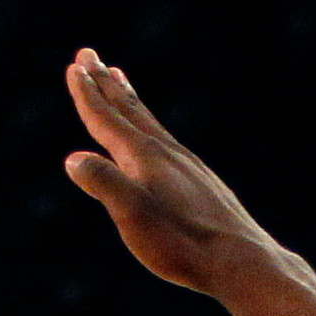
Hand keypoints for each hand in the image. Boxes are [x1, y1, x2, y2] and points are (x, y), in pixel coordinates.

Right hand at [64, 50, 275, 293]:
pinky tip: (153, 137)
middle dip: (104, 83)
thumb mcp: (132, 216)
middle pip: (128, 109)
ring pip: (149, 121)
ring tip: (118, 77)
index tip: (75, 66)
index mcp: (144, 157)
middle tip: (89, 55)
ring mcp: (186, 164)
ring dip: (128, 98)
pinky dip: (148, 124)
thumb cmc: (182, 243)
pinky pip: (165, 138)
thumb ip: (104, 183)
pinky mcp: (200, 179)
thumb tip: (73, 158)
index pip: (106, 119)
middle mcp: (165, 152)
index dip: (87, 94)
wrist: (242, 261)